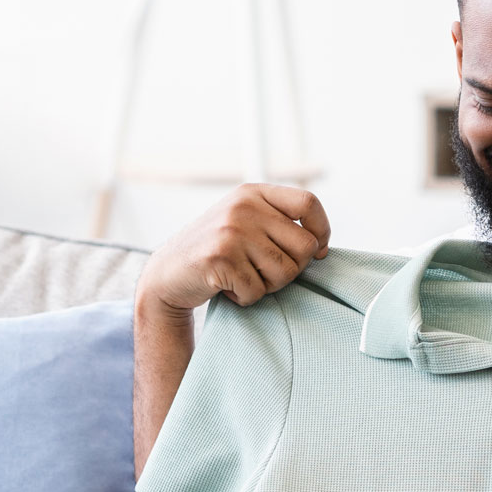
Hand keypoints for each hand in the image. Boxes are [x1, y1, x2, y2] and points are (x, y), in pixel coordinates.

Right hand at [136, 183, 330, 316]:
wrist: (168, 273)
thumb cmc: (217, 252)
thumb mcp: (245, 222)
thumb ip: (278, 223)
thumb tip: (322, 245)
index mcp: (253, 193)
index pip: (308, 202)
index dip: (322, 230)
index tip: (318, 252)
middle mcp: (243, 207)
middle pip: (305, 246)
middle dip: (293, 269)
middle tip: (266, 272)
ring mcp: (231, 231)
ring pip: (286, 272)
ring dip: (268, 286)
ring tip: (243, 277)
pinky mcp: (220, 258)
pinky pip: (258, 291)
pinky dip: (246, 298)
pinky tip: (227, 287)